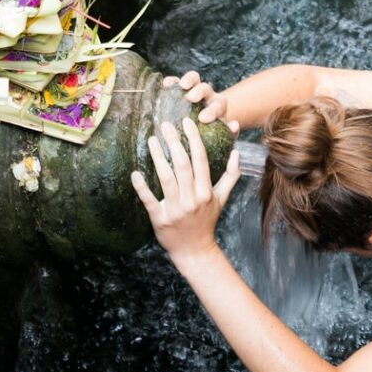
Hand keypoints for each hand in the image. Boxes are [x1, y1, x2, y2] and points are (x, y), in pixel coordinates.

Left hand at [131, 117, 240, 261]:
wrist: (194, 250)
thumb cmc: (207, 220)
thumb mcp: (221, 198)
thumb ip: (231, 175)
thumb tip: (236, 152)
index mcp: (206, 192)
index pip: (200, 160)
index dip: (193, 139)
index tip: (187, 122)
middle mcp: (191, 199)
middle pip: (182, 165)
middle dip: (174, 142)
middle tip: (165, 124)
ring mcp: (175, 210)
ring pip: (166, 178)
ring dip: (158, 157)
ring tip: (152, 139)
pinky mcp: (160, 219)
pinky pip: (149, 200)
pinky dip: (141, 187)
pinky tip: (135, 172)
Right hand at [163, 70, 236, 131]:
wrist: (196, 128)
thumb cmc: (208, 135)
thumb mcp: (219, 136)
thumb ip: (229, 133)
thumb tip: (234, 126)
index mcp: (218, 106)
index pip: (218, 105)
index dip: (211, 111)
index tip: (203, 118)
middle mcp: (207, 95)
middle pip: (206, 88)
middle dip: (199, 92)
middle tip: (191, 98)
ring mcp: (192, 89)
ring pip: (194, 79)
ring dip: (189, 80)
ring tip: (182, 86)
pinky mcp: (178, 88)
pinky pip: (175, 81)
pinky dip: (172, 81)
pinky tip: (166, 84)